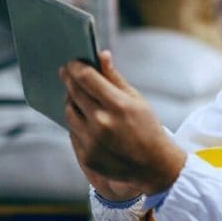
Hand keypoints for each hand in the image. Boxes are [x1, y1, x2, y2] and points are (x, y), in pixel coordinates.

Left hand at [60, 50, 186, 198]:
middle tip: (66, 72)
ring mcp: (92, 141)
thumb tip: (101, 55)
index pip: (86, 78)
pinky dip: (77, 122)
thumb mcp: (137, 99)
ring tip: (76, 95)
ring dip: (70, 100)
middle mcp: (101, 122)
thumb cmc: (149, 128)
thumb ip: (115, 78)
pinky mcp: (87, 155)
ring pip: (69, 112)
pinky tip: (85, 118)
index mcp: (117, 105)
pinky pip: (73, 132)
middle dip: (69, 79)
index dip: (76, 66)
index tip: (72, 62)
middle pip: (74, 93)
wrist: (154, 165)